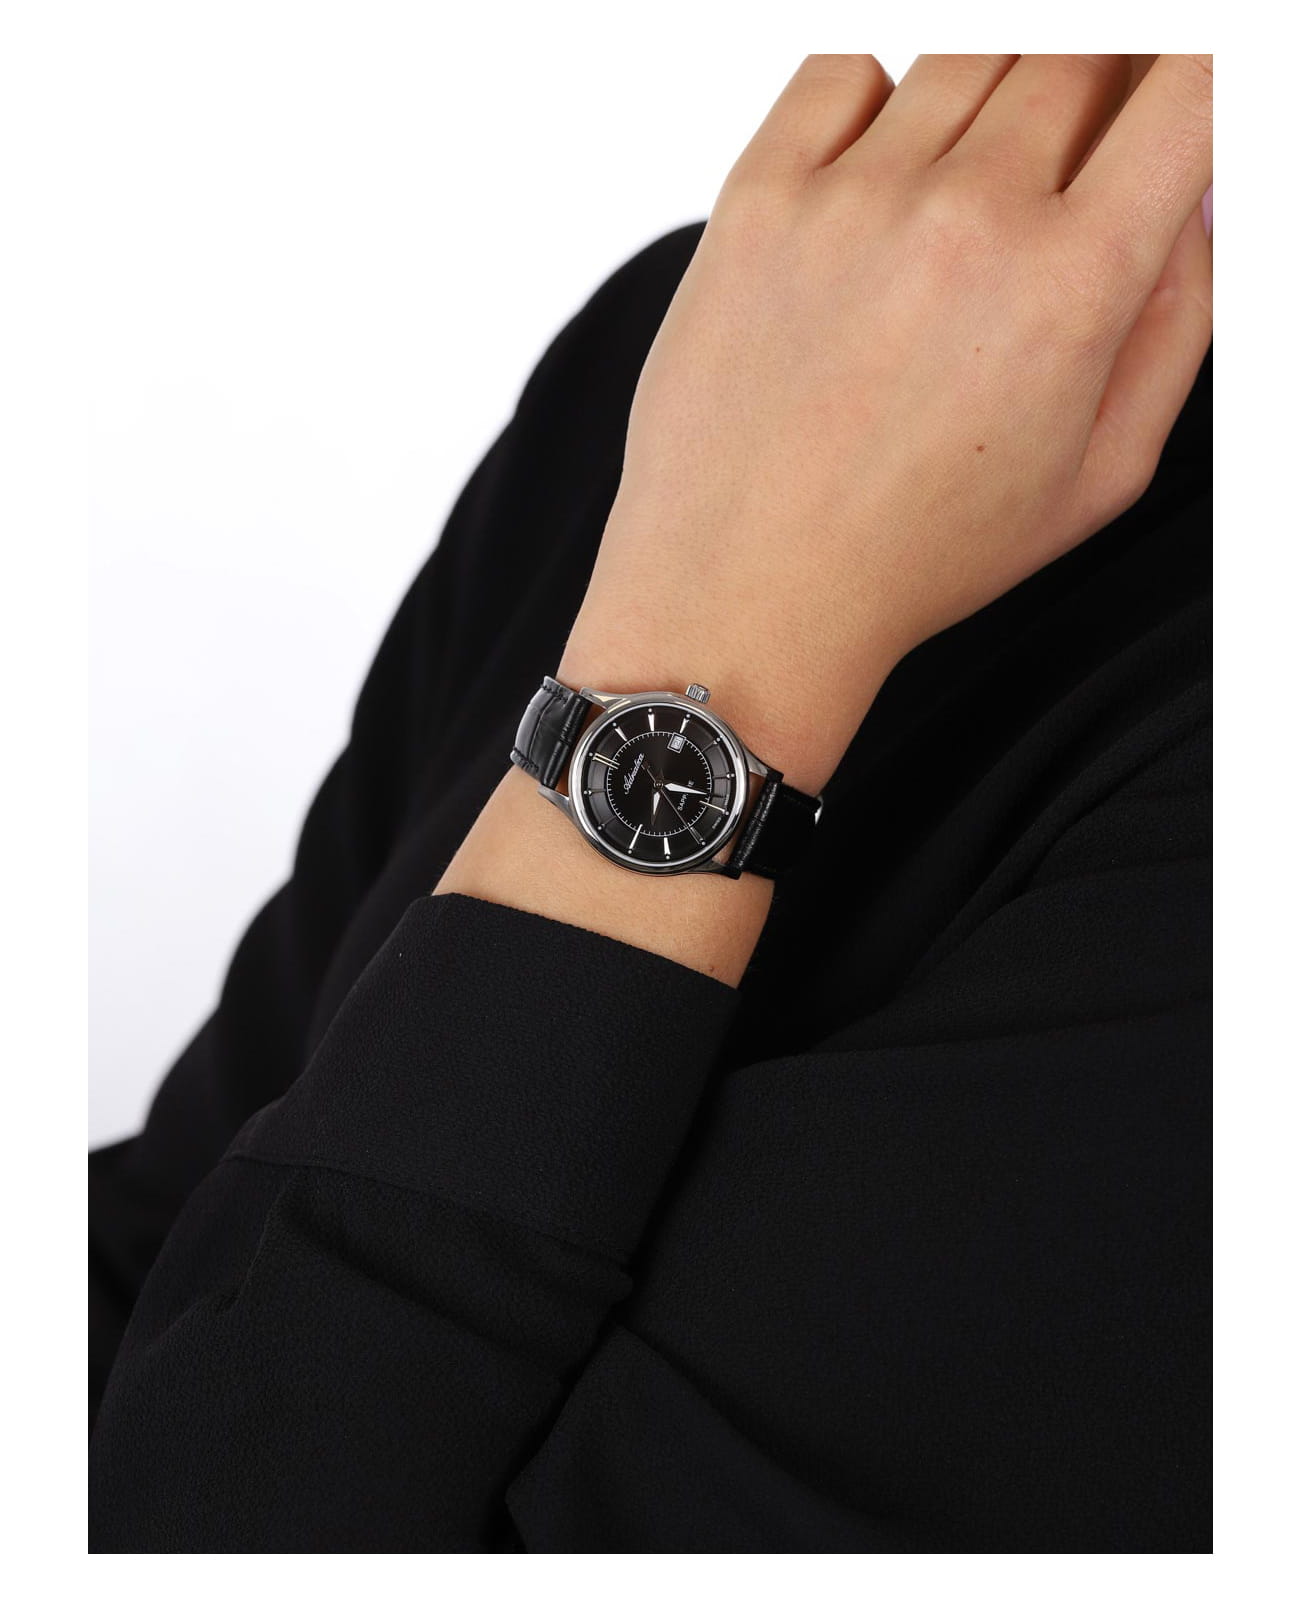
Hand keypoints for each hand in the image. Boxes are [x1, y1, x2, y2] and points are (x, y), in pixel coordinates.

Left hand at [560, 55, 1211, 791]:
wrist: (746, 591)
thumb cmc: (912, 553)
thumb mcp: (1098, 475)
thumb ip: (1178, 319)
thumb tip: (1200, 195)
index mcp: (1069, 284)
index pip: (1189, 85)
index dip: (1198, 81)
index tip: (1177, 109)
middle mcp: (964, 215)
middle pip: (1084, 50)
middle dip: (1103, 95)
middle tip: (1065, 180)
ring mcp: (852, 197)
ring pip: (972, 49)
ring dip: (999, 99)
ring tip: (967, 207)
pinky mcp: (758, 197)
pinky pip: (845, 68)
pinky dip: (883, 98)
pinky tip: (884, 181)